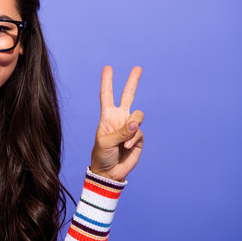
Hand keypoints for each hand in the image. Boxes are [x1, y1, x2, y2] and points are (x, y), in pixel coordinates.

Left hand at [90, 65, 143, 181]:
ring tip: (123, 141)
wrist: (109, 173)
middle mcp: (120, 118)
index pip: (107, 95)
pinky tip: (126, 148)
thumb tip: (136, 122)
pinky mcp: (138, 137)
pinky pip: (139, 132)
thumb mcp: (105, 141)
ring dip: (133, 126)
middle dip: (133, 81)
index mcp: (107, 116)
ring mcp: (130, 127)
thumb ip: (121, 131)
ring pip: (138, 115)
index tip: (108, 68)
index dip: (107, 81)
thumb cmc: (101, 155)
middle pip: (128, 96)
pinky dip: (133, 140)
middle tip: (138, 67)